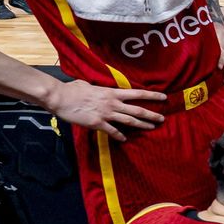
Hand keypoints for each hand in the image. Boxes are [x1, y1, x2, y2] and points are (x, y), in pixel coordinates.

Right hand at [46, 79, 164, 140]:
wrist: (60, 97)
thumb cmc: (72, 89)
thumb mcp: (89, 85)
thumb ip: (97, 88)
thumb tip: (95, 88)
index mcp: (112, 92)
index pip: (137, 93)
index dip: (151, 96)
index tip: (164, 97)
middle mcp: (112, 103)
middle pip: (137, 109)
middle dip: (151, 114)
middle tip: (162, 119)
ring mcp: (106, 113)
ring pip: (129, 120)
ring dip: (142, 125)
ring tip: (152, 128)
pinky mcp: (97, 123)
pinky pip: (112, 131)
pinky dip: (120, 135)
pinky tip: (125, 139)